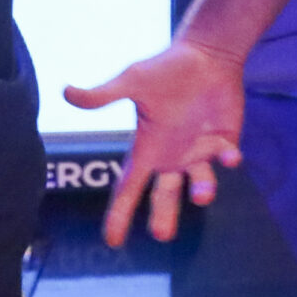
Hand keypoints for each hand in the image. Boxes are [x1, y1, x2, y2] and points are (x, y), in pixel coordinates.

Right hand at [63, 39, 246, 248]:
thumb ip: (103, 95)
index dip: (119, 213)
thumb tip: (66, 92)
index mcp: (148, 147)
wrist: (207, 54)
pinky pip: (226, 157)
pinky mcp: (224, 142)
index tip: (112, 242)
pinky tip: (230, 156)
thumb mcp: (132, 81)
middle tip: (162, 234)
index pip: (128, 186)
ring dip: (201, 189)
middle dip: (163, 216)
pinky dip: (228, 159)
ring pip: (199, 183)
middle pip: (164, 196)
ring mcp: (199, 152)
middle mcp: (172, 156)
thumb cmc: (167, 67)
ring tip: (201, 195)